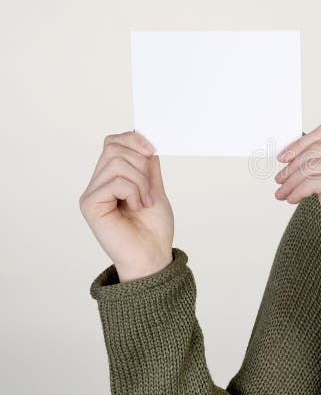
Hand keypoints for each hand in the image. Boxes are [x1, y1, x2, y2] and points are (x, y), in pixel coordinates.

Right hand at [79, 130, 174, 281]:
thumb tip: (144, 140)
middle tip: (149, 189)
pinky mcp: (90, 205)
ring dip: (141, 181)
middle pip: (114, 148)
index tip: (152, 150)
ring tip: (145, 201)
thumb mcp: (155, 187)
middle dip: (141, 163)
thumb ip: (148, 165)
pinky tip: (137, 207)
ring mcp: (92, 193)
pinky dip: (134, 191)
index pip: (113, 142)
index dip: (133, 139)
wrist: (152, 255)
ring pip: (117, 162)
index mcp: (112, 177)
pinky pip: (115, 181)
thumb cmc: (153, 227)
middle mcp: (98, 183)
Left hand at [274, 124, 320, 259]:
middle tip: (280, 177)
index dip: (301, 143)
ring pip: (310, 165)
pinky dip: (296, 190)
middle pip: (316, 147)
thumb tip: (295, 148)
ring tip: (283, 192)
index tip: (285, 155)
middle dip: (293, 163)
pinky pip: (310, 181)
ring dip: (291, 180)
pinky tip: (292, 199)